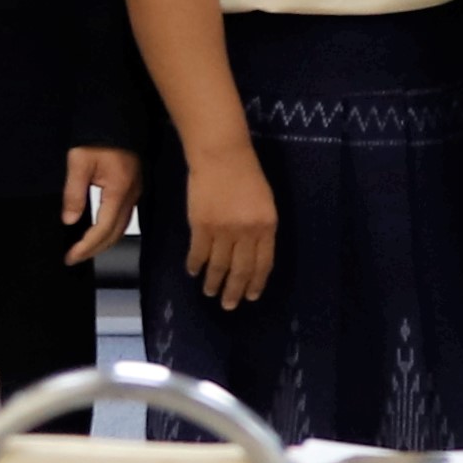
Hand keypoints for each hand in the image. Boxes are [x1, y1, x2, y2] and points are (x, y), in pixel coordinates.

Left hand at [61, 147, 136, 264]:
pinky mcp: (133, 187)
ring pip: (122, 227)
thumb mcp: (78, 162)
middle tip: (73, 258)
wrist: (116, 116)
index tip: (70, 256)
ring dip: (103, 242)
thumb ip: (74, 193)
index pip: (103, 228)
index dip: (87, 245)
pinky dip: (110, 230)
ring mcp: (135, 191)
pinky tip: (97, 232)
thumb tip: (69, 221)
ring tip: (83, 250)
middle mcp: (131, 194)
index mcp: (118, 190)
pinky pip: (124, 216)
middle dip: (95, 249)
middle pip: (116, 233)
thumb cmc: (97, 136)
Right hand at [183, 137, 282, 306]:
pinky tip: (194, 272)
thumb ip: (261, 228)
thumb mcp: (265, 202)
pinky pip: (199, 253)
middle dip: (235, 291)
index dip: (256, 282)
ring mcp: (224, 230)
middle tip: (229, 306)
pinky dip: (196, 265)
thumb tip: (252, 254)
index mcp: (268, 226)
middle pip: (241, 269)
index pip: (264, 262)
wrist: (222, 157)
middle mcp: (247, 232)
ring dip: (213, 282)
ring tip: (210, 292)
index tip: (251, 296)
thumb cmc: (247, 175)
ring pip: (219, 265)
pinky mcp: (201, 226)